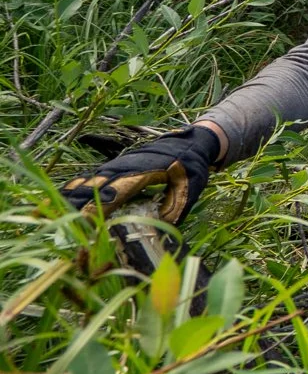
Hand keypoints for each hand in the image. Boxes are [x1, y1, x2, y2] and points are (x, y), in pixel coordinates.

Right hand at [61, 124, 223, 223]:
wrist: (192, 142)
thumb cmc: (191, 166)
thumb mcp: (189, 188)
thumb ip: (174, 208)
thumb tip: (158, 230)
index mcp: (143, 172)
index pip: (114, 191)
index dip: (97, 206)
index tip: (82, 219)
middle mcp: (124, 167)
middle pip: (94, 185)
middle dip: (75, 202)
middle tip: (54, 218)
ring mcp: (118, 165)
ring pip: (89, 180)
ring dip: (71, 195)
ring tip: (50, 210)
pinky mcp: (116, 166)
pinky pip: (93, 177)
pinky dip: (77, 187)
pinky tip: (64, 198)